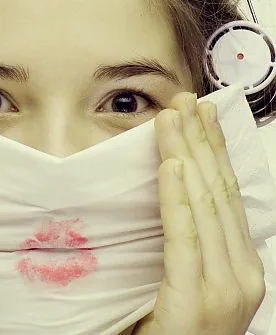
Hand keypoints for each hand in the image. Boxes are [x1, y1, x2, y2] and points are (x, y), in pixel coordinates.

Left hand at [132, 93, 265, 334]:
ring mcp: (224, 291)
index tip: (200, 114)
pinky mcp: (195, 303)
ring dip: (185, 154)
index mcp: (243, 268)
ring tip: (171, 118)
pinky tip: (169, 164)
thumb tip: (178, 190)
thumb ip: (193, 245)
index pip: (227, 194)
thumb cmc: (172, 334)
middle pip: (218, 192)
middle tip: (185, 100)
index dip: (214, 150)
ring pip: (202, 206)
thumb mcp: (191, 282)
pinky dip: (175, 197)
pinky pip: (183, 238)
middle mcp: (242, 276)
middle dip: (200, 141)